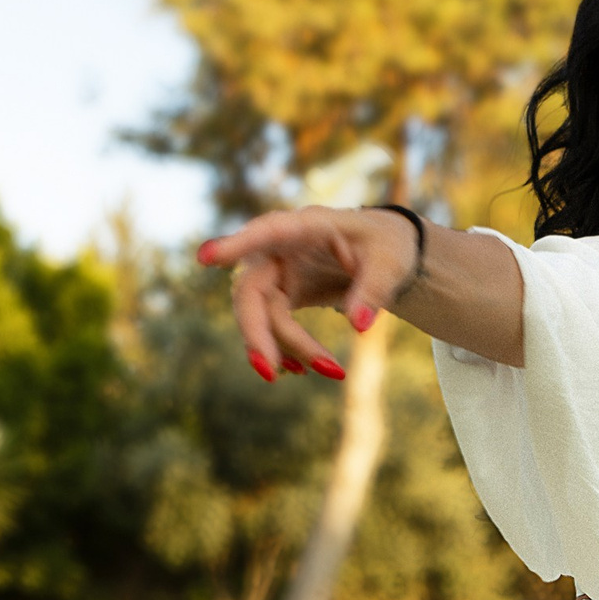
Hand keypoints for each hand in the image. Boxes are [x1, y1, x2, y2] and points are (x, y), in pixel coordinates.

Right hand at [194, 207, 420, 380]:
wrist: (386, 253)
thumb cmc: (387, 246)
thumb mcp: (391, 264)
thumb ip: (374, 290)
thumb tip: (358, 327)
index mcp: (307, 226)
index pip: (267, 232)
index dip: (237, 244)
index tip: (206, 258)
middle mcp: (281, 249)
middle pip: (251, 291)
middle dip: (256, 333)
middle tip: (269, 373)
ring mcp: (278, 272)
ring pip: (262, 316)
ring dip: (286, 348)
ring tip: (333, 370)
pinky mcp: (282, 294)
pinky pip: (272, 325)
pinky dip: (287, 349)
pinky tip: (307, 368)